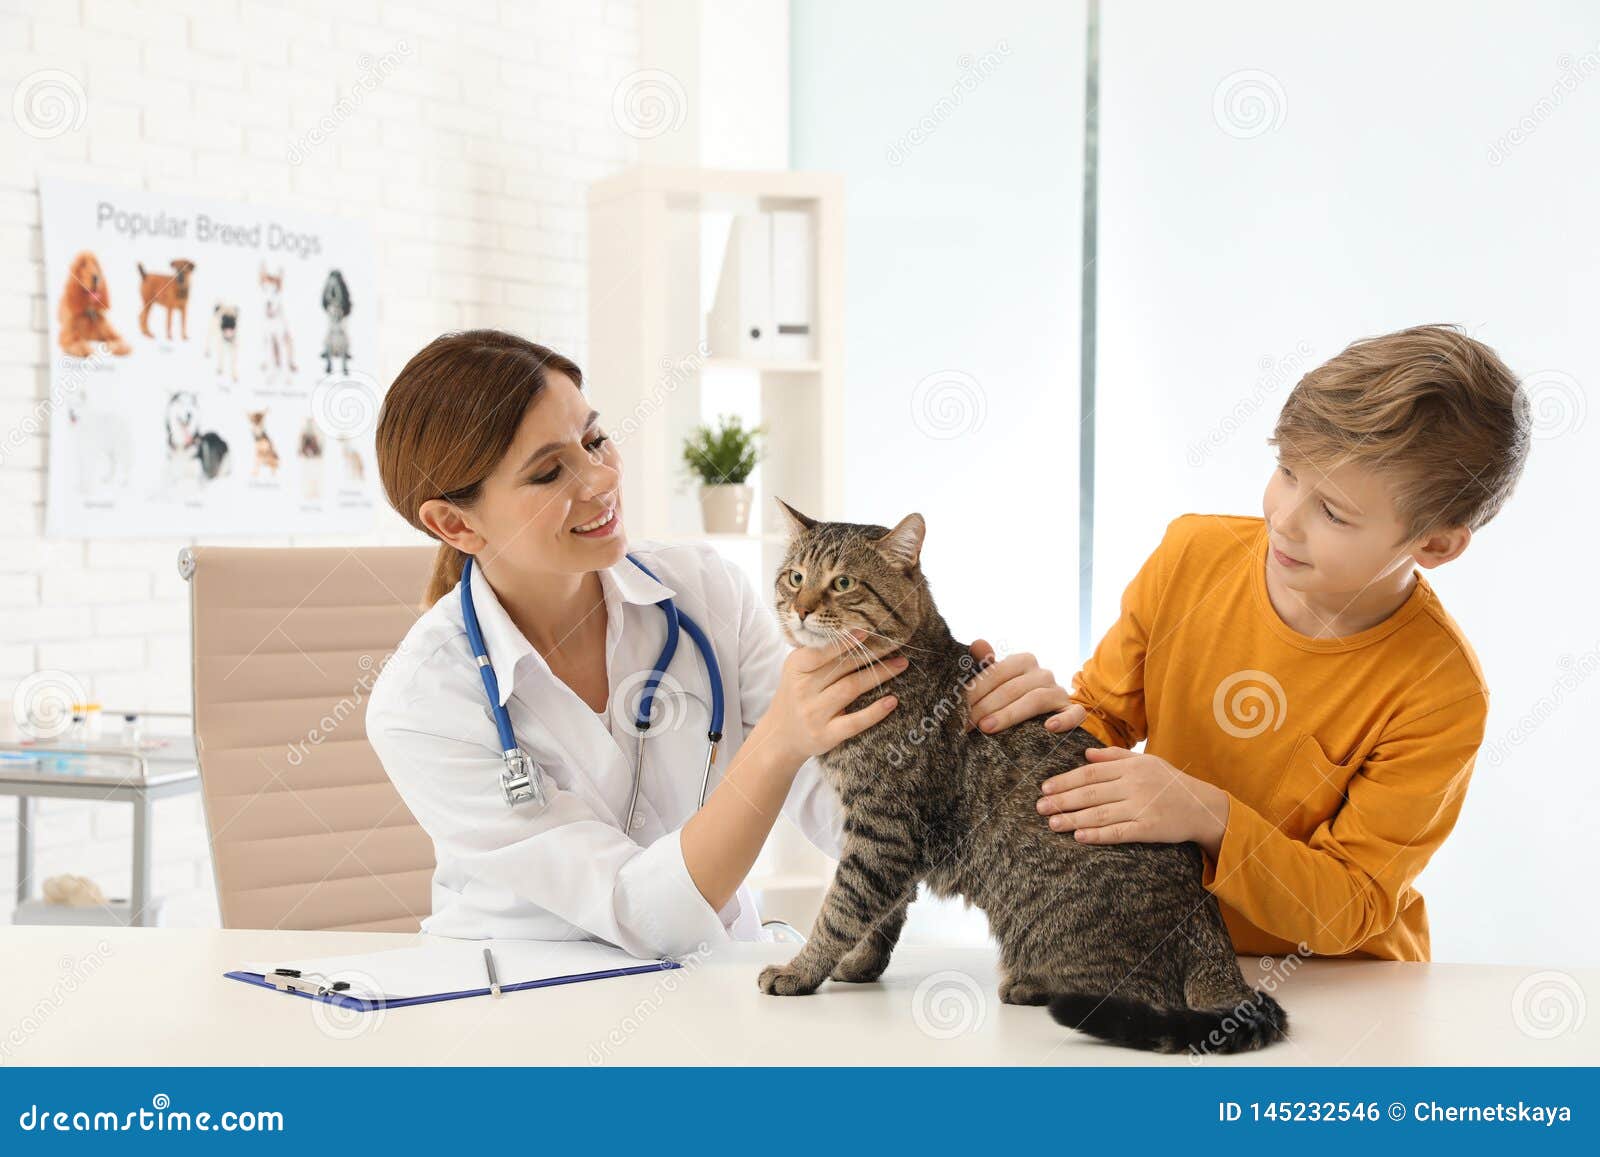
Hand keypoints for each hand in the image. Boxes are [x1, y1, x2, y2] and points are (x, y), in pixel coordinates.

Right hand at [756, 629, 905, 766]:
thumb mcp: (797, 670)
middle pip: (842, 668)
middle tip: (895, 644)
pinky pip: (855, 722)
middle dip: (871, 655)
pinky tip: (892, 700)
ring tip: (900, 664)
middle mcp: (803, 690)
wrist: (780, 736)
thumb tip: (855, 630)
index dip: (843, 642)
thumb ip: (818, 652)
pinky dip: (875, 711)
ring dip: (878, 675)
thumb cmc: (796, 694)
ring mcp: (814, 714)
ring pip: (851, 689)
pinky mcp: (826, 735)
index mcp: (796, 668)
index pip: (820, 652)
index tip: (866, 631)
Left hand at [964, 639, 1086, 734]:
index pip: (997, 672)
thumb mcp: (997, 681)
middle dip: (986, 706)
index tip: (958, 707)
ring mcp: (1060, 692)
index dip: (976, 690)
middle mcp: (1043, 673)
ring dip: (1010, 714)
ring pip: (1036, 699)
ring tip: (987, 728)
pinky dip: (1064, 720)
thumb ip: (986, 664)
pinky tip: (1049, 728)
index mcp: (1023, 661)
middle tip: (967, 724)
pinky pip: (1074, 714)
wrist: (1044, 715)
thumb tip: (977, 643)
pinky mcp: (1073, 711)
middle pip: (1012, 688)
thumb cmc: (1012, 698)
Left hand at [1035, 746, 1229, 853]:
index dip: (1065, 780)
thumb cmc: (1170, 783)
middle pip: (1091, 792)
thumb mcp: (1147, 762)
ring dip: (1073, 819)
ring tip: (1052, 824)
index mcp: (1131, 767)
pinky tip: (1079, 837)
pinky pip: (1118, 832)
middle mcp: (1135, 785)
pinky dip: (1097, 835)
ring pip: (1100, 813)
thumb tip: (1086, 754)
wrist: (1203, 807)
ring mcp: (1143, 807)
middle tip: (1040, 807)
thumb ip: (1115, 757)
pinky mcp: (1150, 829)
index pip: (1090, 772)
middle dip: (1062, 800)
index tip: (1045, 787)